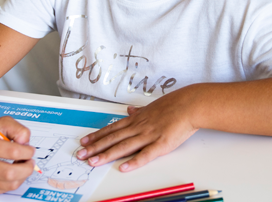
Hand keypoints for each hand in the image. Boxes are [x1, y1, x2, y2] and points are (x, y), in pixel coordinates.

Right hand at [0, 117, 36, 195]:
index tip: (30, 149)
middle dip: (27, 167)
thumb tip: (25, 143)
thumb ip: (18, 129)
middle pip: (11, 173)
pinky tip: (11, 172)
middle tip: (29, 161)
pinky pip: (5, 189)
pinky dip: (14, 181)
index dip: (27, 151)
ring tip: (21, 166)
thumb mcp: (1, 123)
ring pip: (11, 184)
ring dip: (22, 175)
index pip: (13, 152)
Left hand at [76, 88, 198, 171]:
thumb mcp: (152, 106)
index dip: (97, 136)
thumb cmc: (174, 105)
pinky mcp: (161, 144)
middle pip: (113, 138)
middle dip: (96, 147)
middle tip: (81, 154)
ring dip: (107, 154)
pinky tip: (124, 167)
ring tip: (93, 161)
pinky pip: (146, 155)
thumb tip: (129, 110)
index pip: (112, 129)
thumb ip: (140, 111)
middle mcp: (139, 127)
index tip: (85, 141)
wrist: (190, 105)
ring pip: (124, 146)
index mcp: (137, 119)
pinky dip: (134, 161)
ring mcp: (149, 135)